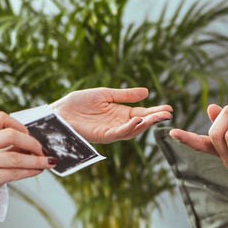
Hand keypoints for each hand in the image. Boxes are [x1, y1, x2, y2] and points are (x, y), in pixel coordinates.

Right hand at [0, 112, 51, 227]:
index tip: (28, 134)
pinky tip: (37, 171)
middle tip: (41, 150)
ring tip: (47, 162)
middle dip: (32, 142)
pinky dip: (30, 171)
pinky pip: (14, 172)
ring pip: (16, 155)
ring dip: (36, 159)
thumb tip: (27, 146)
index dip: (18, 124)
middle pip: (11, 133)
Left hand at [52, 86, 172, 143]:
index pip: (141, 113)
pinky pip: (118, 133)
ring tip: (157, 117)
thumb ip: (125, 95)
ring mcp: (110, 131)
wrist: (59, 111)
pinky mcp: (102, 135)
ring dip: (145, 124)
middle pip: (140, 123)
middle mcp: (117, 123)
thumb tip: (147, 92)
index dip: (154, 111)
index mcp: (119, 113)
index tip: (168, 108)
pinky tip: (138, 120)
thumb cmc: (78, 103)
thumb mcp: (105, 95)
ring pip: (132, 130)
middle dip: (154, 119)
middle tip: (168, 114)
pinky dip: (129, 128)